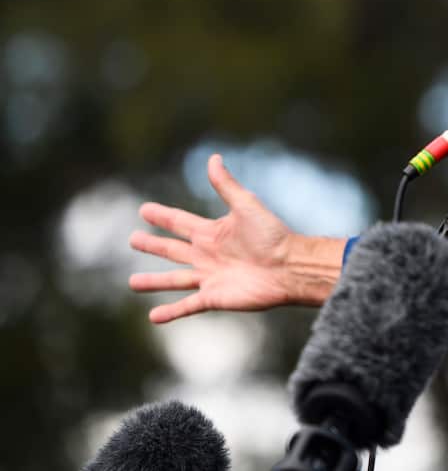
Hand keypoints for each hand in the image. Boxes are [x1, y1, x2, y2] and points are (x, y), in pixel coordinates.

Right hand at [129, 154, 342, 323]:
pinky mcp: (214, 297)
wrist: (288, 266)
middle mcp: (207, 255)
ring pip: (174, 279)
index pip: (180, 222)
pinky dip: (170, 312)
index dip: (162, 216)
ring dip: (154, 281)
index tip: (144, 209)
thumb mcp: (246, 205)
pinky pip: (187, 305)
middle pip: (172, 250)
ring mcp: (209, 277)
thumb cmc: (271, 235)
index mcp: (212, 233)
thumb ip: (226, 185)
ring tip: (133, 281)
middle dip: (153, 245)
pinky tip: (153, 316)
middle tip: (133, 239)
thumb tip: (213, 157)